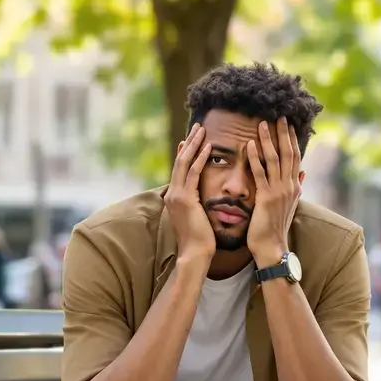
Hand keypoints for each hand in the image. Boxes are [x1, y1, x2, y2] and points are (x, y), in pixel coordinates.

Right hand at [164, 123, 214, 260]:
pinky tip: (208, 146)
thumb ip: (196, 205)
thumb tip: (202, 199)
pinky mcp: (185, 199)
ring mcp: (177, 196)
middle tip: (198, 126)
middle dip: (189, 142)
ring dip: (194, 144)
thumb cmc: (200, 240)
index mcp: (174, 198)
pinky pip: (194, 173)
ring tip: (202, 129)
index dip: (185, 152)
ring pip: (184, 163)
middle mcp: (172, 194)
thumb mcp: (196, 218)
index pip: (179, 170)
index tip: (191, 139)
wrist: (195, 253)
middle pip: (180, 161)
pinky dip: (201, 158)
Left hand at [245, 117, 300, 267]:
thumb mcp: (289, 205)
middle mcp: (289, 186)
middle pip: (288, 154)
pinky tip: (249, 145)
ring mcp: (279, 192)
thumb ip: (295, 187)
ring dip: (268, 140)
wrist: (271, 248)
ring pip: (274, 160)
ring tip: (261, 124)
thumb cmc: (275, 228)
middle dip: (282, 134)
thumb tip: (303, 173)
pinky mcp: (266, 198)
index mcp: (294, 187)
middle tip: (278, 115)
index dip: (291, 140)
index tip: (287, 124)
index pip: (294, 157)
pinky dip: (255, 158)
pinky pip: (260, 174)